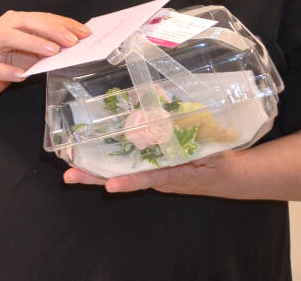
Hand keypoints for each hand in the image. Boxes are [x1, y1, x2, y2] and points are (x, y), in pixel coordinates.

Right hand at [0, 11, 90, 94]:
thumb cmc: (10, 55)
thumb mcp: (31, 46)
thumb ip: (48, 42)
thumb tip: (76, 42)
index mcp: (15, 20)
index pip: (41, 17)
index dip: (63, 23)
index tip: (84, 32)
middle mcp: (1, 27)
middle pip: (25, 23)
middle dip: (50, 30)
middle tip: (71, 41)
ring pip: (8, 38)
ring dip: (31, 43)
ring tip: (52, 51)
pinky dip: (9, 71)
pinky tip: (23, 75)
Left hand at [63, 150, 239, 196]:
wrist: (230, 178)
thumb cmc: (222, 162)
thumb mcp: (216, 152)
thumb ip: (199, 137)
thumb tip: (174, 113)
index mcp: (176, 174)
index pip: (150, 178)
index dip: (131, 181)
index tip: (111, 186)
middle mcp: (159, 176)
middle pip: (124, 177)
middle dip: (97, 177)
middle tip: (70, 176)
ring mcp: (153, 173)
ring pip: (120, 172)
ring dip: (95, 172)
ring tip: (70, 171)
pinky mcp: (151, 167)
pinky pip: (127, 165)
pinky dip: (108, 162)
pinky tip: (87, 158)